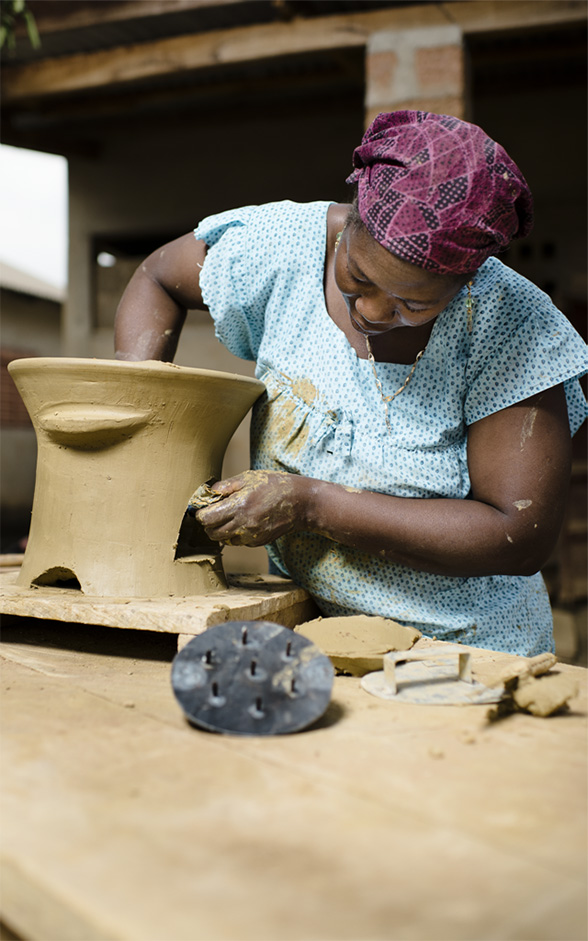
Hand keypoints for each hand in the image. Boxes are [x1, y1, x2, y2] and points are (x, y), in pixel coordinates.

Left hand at [195, 470, 309, 546]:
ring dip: (220, 530)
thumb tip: (207, 493)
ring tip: (228, 516)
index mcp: (239, 506)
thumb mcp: (248, 478)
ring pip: (223, 540)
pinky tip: (243, 521)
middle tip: (214, 511)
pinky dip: (234, 534)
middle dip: (208, 523)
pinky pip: (237, 542)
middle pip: (211, 532)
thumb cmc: (274, 485)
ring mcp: (251, 536)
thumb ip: (225, 487)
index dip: (201, 512)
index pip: (206, 519)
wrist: (300, 502)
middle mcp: (243, 525)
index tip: (204, 506)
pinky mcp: (257, 542)